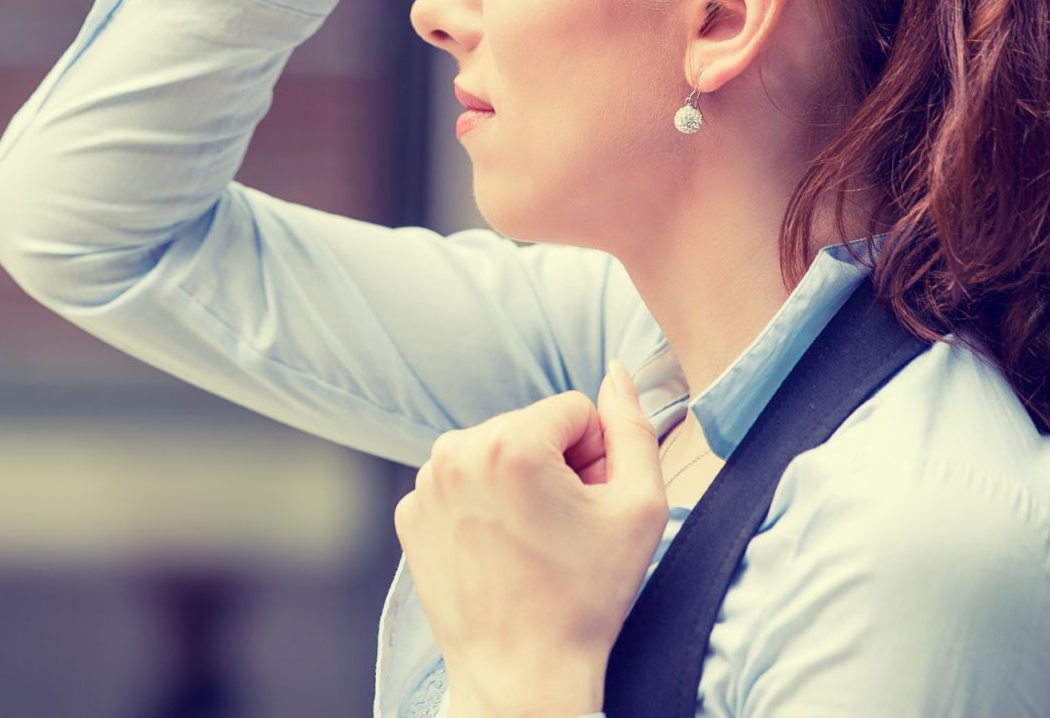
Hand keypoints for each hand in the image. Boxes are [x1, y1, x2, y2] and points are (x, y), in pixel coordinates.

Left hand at [392, 359, 670, 717]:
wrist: (522, 676)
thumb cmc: (585, 599)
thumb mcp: (639, 507)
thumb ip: (634, 428)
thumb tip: (618, 373)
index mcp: (507, 442)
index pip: (574, 410)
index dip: (598, 457)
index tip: (592, 504)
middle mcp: (453, 452)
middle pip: (532, 428)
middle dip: (558, 466)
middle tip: (567, 528)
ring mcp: (424, 485)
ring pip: (497, 452)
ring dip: (522, 483)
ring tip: (535, 541)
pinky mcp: (410, 514)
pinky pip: (463, 483)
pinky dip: (486, 507)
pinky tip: (502, 551)